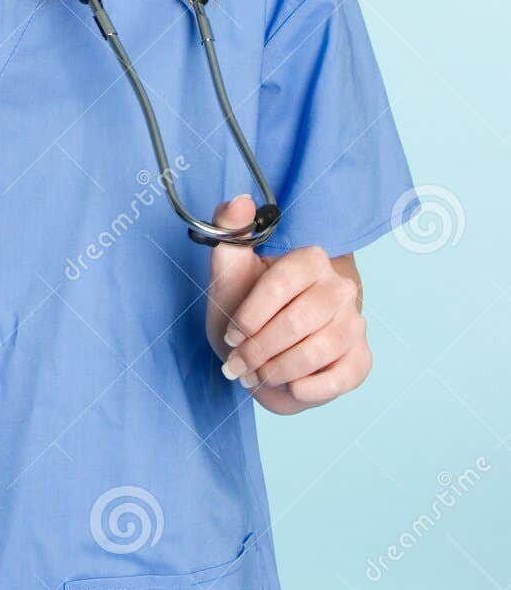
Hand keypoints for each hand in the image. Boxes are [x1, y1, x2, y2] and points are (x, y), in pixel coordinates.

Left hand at [204, 193, 369, 414]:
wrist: (264, 350)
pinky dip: (307, 389)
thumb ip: (229, 230)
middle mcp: (339, 288)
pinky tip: (289, 386)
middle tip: (237, 363)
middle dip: (259, 349)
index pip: (282, 284)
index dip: (251, 315)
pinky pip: (340, 378)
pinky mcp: (360, 359)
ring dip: (276, 371)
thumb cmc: (246, 305)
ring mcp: (354, 324)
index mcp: (310, 259)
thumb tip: (240, 200)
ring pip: (316, 352)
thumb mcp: (229, 268)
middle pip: (298, 321)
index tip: (231, 335)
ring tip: (255, 375)